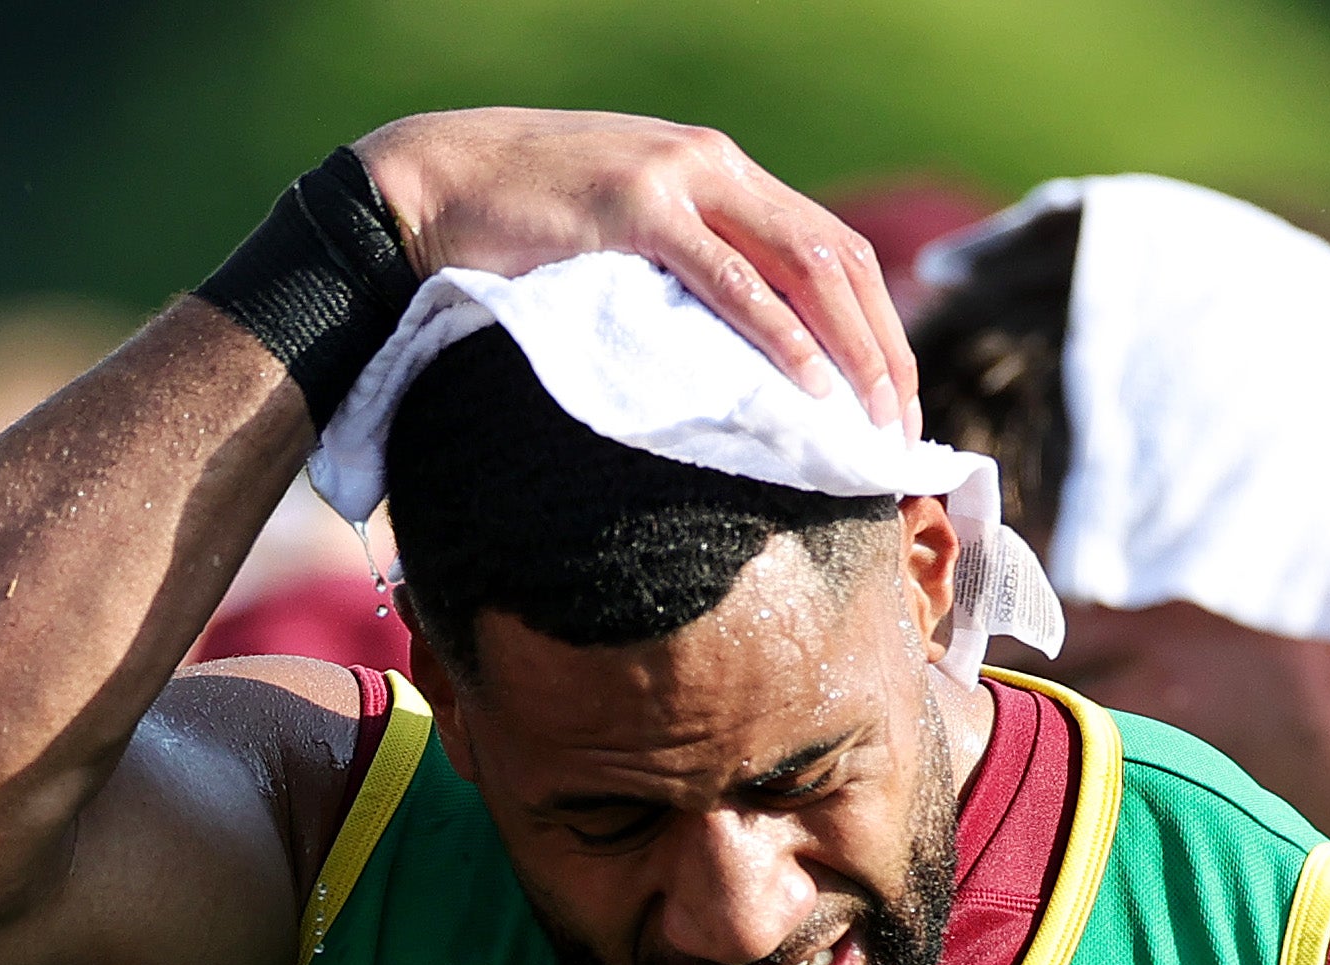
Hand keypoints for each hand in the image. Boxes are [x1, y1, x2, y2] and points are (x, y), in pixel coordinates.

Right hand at [353, 110, 915, 434]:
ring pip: (805, 267)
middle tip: (901, 432)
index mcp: (721, 173)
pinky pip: (732, 281)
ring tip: (873, 422)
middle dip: (885, 350)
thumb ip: (685, 271)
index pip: (833, 247)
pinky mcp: (636, 212)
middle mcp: (714, 167)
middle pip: (840, 259)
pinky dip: (782, 338)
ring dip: (853, 352)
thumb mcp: (626, 239)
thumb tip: (739, 357)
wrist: (428, 187)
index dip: (879, 326)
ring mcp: (678, 182)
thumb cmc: (517, 229)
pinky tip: (812, 390)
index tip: (895, 401)